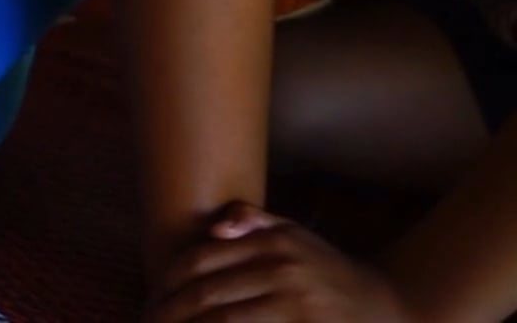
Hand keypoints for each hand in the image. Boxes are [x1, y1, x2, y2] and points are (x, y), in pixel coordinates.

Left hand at [150, 204, 415, 322]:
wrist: (387, 308)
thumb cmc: (328, 273)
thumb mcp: (296, 237)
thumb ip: (255, 221)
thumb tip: (217, 223)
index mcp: (274, 242)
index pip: (203, 259)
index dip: (167, 279)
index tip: (150, 296)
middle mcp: (284, 269)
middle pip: (208, 292)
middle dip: (169, 311)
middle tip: (147, 320)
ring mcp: (296, 303)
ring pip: (225, 320)